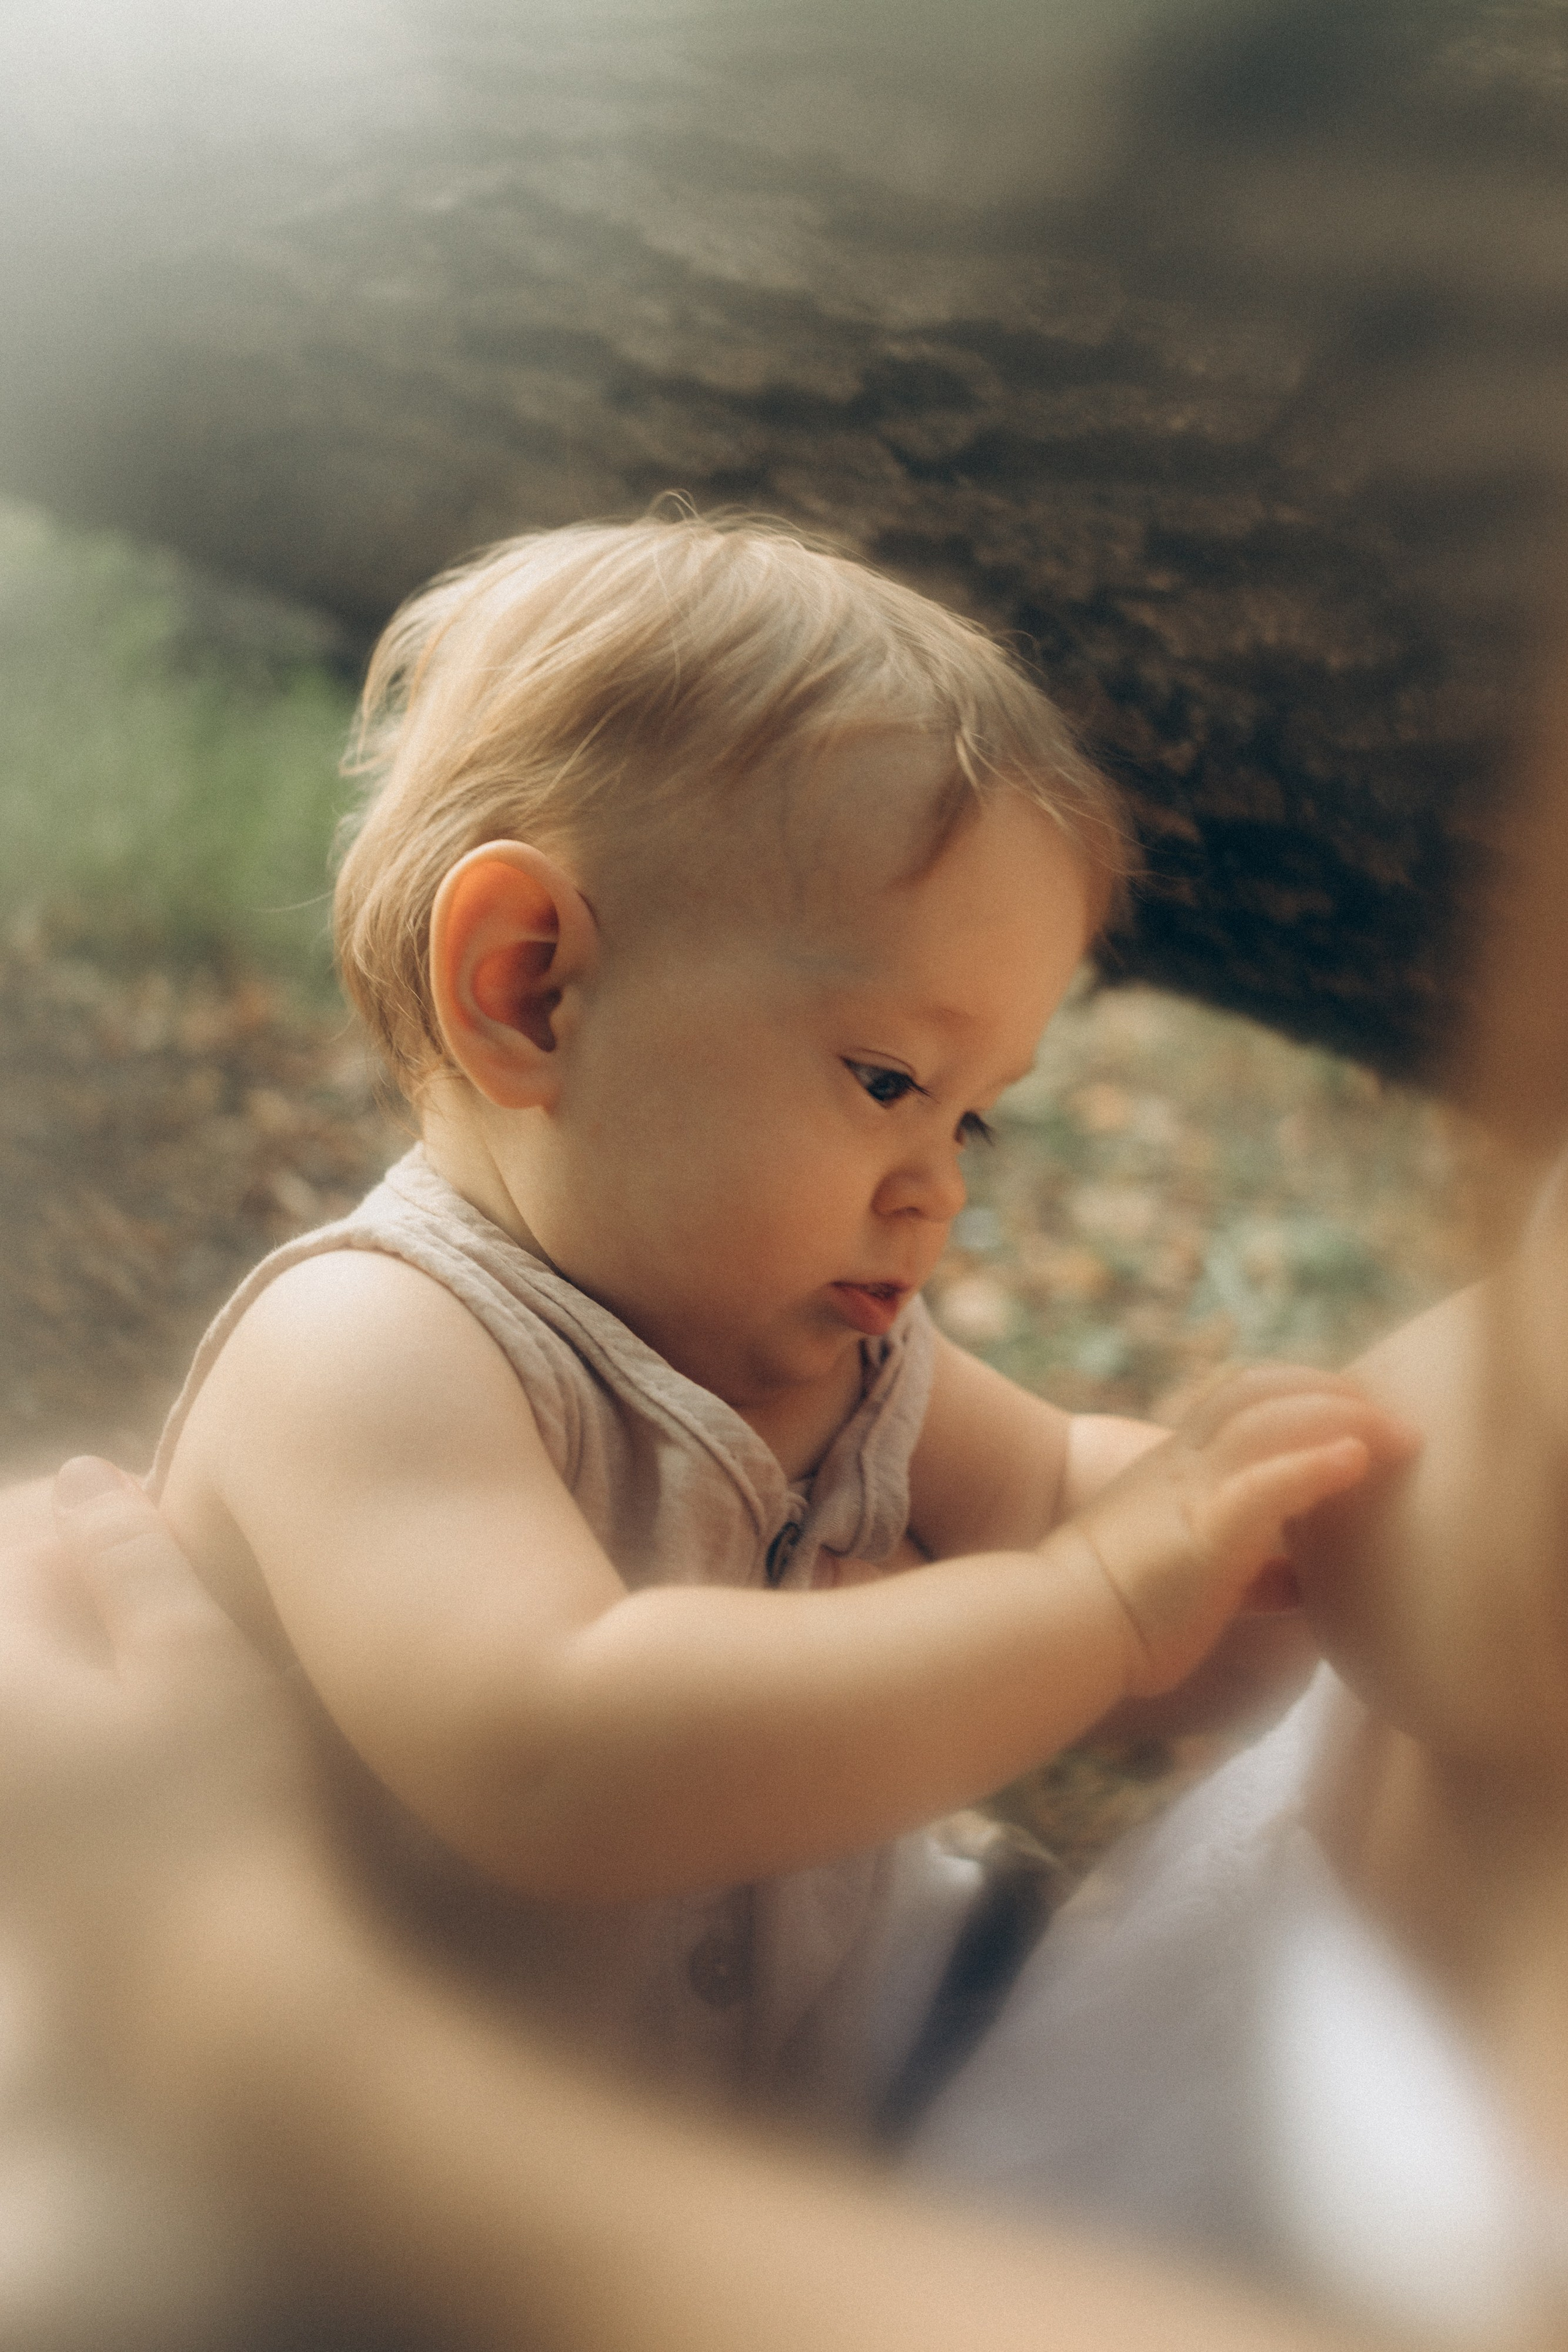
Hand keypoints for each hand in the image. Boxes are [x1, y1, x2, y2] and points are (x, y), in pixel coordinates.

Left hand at [0, 1459, 347, 2118]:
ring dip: (56, 1655)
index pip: (11, 1550)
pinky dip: (59, 1729)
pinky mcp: (13, 1886)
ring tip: (139, 1650)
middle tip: (119, 1557)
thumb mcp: (200, 1658)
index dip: (67, 1513)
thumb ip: (132, 1557)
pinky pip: (25, 1775)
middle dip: (48, 1581)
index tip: (130, 1497)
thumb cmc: (227, 1814)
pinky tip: (132, 1737)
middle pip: (5, 1628)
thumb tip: (79, 1479)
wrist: (221, 2004)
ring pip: (18, 1699)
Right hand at [1067, 1366, 1420, 1696]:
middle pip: (1258, 1389)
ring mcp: (1191, 1493)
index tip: (1353, 1412)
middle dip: (1329, 1389)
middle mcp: (1181, 1464)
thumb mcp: (1187, 1570)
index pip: (1238, 1400)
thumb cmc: (1118, 1615)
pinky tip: (1358, 1461)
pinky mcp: (1205, 1536)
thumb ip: (1245, 1565)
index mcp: (1174, 1468)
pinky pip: (1266, 1484)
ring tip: (1398, 1433)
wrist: (1057, 1629)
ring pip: (1268, 1419)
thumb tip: (1298, 1580)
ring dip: (1341, 1416)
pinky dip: (1317, 1465)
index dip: (1298, 1393)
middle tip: (1389, 1415)